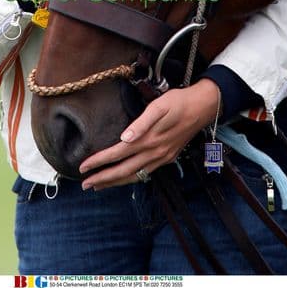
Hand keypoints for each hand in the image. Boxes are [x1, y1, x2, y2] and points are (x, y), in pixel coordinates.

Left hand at [79, 79, 219, 189]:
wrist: (203, 107)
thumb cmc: (178, 102)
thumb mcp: (159, 106)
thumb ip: (141, 122)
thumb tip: (125, 137)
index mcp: (149, 140)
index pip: (118, 154)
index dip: (100, 161)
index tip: (83, 167)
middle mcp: (155, 153)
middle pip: (124, 171)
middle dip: (103, 178)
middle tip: (85, 184)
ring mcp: (162, 157)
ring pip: (134, 175)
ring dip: (115, 182)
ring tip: (99, 186)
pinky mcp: (167, 157)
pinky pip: (145, 173)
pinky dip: (131, 178)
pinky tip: (124, 178)